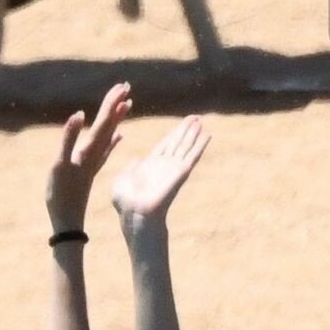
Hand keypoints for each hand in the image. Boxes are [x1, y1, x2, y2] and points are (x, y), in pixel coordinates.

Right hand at [46, 82, 129, 232]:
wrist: (68, 222)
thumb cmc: (60, 194)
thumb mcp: (59, 165)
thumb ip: (68, 139)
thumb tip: (79, 115)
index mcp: (88, 151)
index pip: (103, 122)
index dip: (111, 104)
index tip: (122, 86)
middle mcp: (95, 155)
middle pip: (108, 126)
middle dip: (116, 106)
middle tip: (126, 87)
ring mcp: (94, 164)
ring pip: (109, 137)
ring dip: (116, 120)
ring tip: (126, 105)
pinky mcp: (90, 172)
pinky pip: (105, 152)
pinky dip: (112, 141)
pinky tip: (120, 136)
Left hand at [110, 114, 209, 235]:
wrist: (135, 212)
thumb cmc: (125, 202)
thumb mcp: (122, 180)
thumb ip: (130, 168)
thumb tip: (136, 160)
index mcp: (149, 166)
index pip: (164, 145)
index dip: (172, 134)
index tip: (180, 125)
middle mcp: (163, 165)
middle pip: (177, 142)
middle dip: (185, 129)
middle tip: (195, 117)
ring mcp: (173, 168)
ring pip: (186, 146)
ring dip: (194, 133)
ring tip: (201, 120)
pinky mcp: (181, 172)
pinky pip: (193, 155)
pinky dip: (200, 145)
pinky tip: (208, 134)